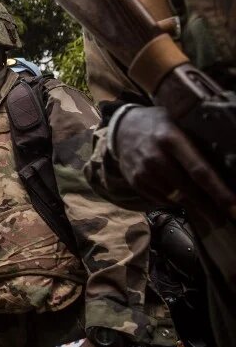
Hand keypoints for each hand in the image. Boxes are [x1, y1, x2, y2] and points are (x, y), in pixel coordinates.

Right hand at [116, 106, 235, 220]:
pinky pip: (161, 199)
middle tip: (223, 221)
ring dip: (193, 207)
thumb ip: (195, 143)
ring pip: (175, 198)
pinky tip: (182, 200)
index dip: (218, 191)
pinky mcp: (135, 181)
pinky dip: (174, 202)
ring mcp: (143, 171)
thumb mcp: (178, 124)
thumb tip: (225, 166)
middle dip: (209, 208)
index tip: (233, 207)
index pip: (199, 170)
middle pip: (188, 190)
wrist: (122, 127)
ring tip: (207, 213)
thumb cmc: (159, 125)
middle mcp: (155, 158)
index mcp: (171, 139)